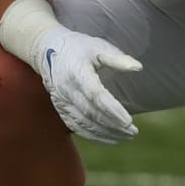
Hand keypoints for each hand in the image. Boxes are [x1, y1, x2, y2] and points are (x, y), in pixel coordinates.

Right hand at [35, 26, 142, 144]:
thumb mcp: (98, 47)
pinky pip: (76, 126)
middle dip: (113, 125)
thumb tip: (138, 67)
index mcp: (77, 72)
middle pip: (91, 112)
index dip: (112, 109)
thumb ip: (117, 58)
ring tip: (126, 136)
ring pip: (84, 123)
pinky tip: (110, 138)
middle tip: (134, 132)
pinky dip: (93, 135)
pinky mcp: (60, 107)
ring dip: (106, 133)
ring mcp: (61, 100)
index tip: (129, 121)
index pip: (95, 95)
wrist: (47, 50)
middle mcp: (66, 89)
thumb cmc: (78, 47)